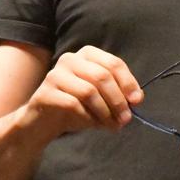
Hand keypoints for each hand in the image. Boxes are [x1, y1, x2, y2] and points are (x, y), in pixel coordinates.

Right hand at [19, 46, 142, 139]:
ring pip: (89, 91)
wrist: (42, 123)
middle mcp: (70, 59)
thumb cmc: (77, 107)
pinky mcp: (44, 93)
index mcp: (87, 54)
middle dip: (118, 100)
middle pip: (103, 77)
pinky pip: (73, 105)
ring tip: (110, 125)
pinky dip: (86, 117)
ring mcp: (55, 74)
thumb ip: (118, 94)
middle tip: (125, 119)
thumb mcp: (101, 98)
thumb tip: (136, 99)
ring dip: (104, 112)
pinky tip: (90, 124)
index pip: (114, 64)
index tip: (137, 101)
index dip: (128, 82)